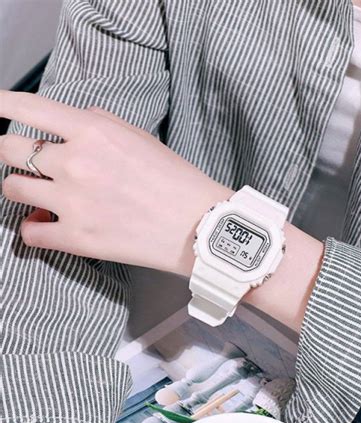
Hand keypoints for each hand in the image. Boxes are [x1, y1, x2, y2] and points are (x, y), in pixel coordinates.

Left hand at [0, 91, 230, 271]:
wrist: (199, 226)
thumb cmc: (177, 181)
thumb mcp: (141, 138)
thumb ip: (101, 123)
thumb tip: (73, 119)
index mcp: (93, 131)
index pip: (26, 108)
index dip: (0, 104)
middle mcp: (75, 163)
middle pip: (8, 149)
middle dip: (12, 151)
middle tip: (26, 161)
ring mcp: (72, 202)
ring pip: (10, 188)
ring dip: (21, 188)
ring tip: (41, 194)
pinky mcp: (77, 239)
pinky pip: (29, 232)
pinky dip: (32, 227)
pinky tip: (45, 224)